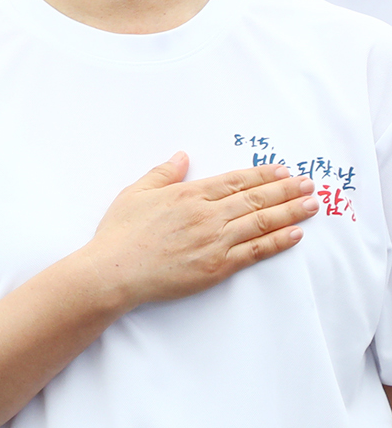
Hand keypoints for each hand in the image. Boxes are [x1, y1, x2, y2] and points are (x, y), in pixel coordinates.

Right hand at [75, 154, 316, 312]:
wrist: (115, 271)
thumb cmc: (120, 233)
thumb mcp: (135, 193)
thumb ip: (162, 173)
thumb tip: (183, 157)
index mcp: (189, 194)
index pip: (236, 181)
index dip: (263, 175)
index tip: (283, 171)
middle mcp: (208, 215)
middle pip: (256, 199)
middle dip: (286, 190)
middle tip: (309, 185)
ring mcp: (215, 241)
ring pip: (262, 222)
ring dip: (291, 212)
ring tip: (311, 205)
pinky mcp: (218, 266)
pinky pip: (255, 251)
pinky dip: (278, 242)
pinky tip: (295, 234)